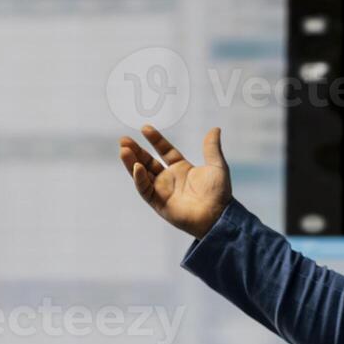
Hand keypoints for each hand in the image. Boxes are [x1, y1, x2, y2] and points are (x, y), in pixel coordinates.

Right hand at [118, 126, 232, 237]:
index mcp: (182, 169)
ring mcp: (163, 190)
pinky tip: (137, 167)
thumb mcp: (216, 166)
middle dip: (136, 151)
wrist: (218, 215)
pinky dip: (140, 179)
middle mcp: (169, 179)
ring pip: (142, 174)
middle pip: (148, 162)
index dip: (155, 140)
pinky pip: (145, 189)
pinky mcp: (159, 203)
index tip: (145, 128)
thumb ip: (211, 147)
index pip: (165, 151)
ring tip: (123, 149)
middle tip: (124, 140)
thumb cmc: (219, 193)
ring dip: (132, 162)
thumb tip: (215, 128)